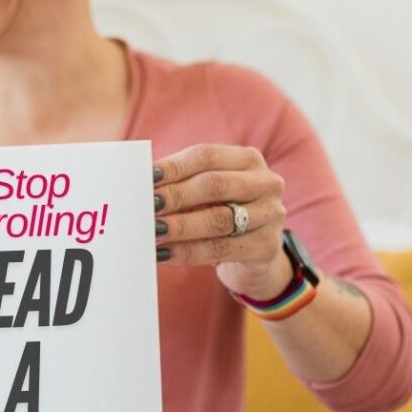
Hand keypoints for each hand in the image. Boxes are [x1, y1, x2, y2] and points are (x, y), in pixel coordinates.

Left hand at [153, 144, 290, 298]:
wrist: (257, 255)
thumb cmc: (224, 214)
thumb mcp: (209, 194)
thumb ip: (182, 184)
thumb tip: (141, 186)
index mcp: (248, 160)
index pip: (206, 156)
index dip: (174, 167)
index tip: (146, 178)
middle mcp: (265, 183)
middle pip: (214, 185)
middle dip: (176, 196)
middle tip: (146, 207)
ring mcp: (270, 215)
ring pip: (217, 220)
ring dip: (179, 226)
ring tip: (152, 231)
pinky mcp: (266, 247)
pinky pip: (219, 249)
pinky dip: (187, 252)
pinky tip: (165, 253)